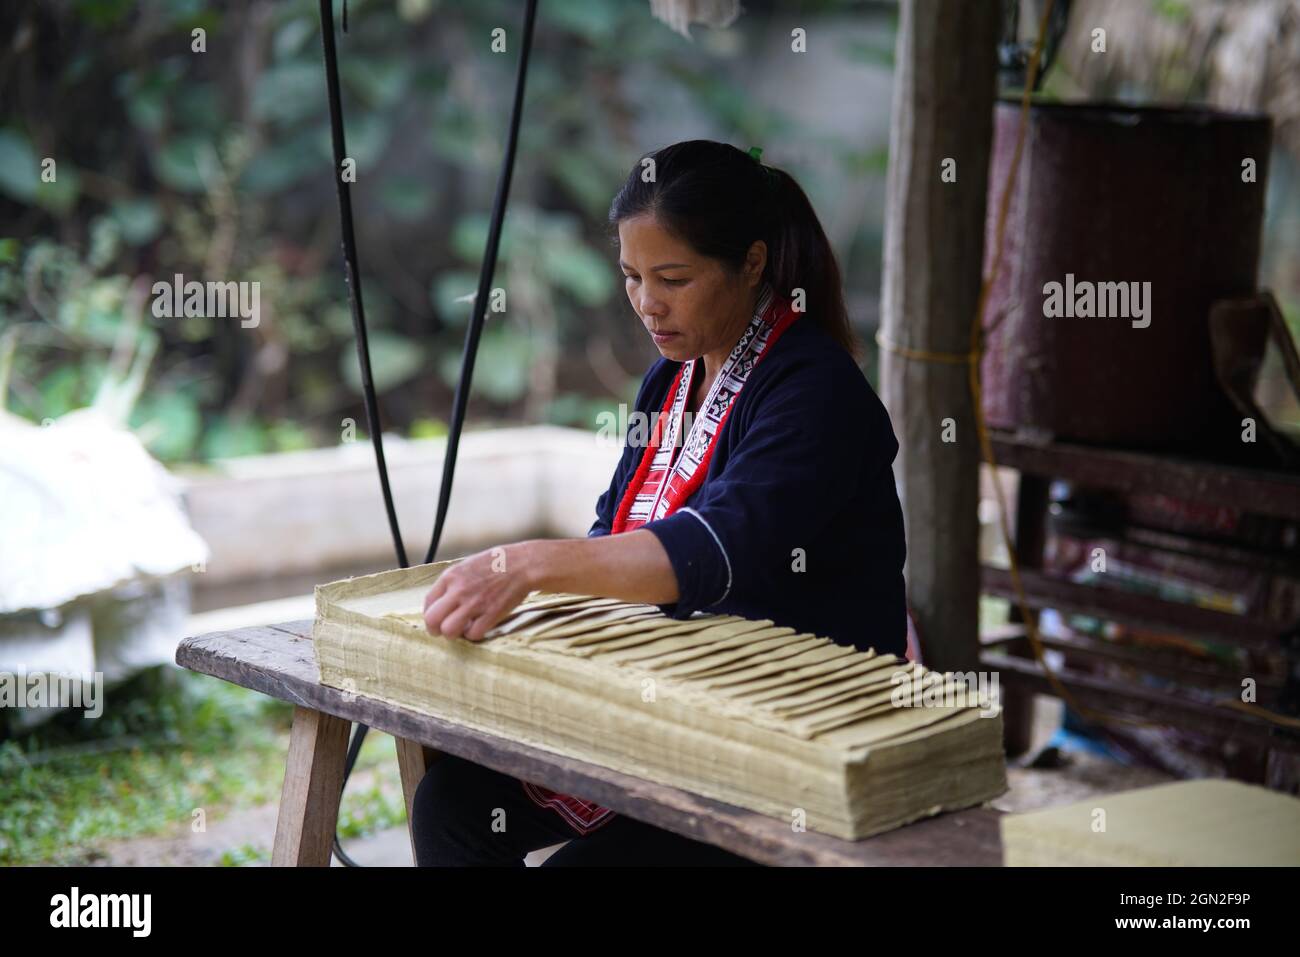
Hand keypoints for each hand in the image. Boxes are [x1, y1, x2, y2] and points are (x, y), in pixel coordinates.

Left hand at [422, 542, 537, 641]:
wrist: (523, 564)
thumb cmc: (496, 563)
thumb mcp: (467, 565)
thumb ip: (453, 582)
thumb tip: (441, 601)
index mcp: (451, 576)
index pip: (427, 602)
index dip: (430, 614)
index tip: (436, 619)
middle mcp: (459, 590)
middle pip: (432, 620)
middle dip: (435, 629)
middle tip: (442, 631)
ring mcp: (474, 603)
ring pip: (449, 630)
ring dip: (453, 634)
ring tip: (461, 630)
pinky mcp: (491, 613)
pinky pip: (473, 634)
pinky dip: (473, 635)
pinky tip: (478, 627)